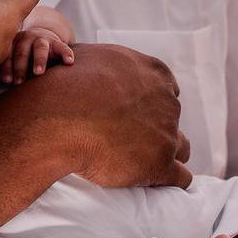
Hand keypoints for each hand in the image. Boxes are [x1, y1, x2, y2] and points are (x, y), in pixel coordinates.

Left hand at [2, 26, 74, 83]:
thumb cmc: (26, 55)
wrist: (43, 34)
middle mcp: (26, 39)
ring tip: (38, 73)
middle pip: (22, 52)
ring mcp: (42, 39)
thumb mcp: (17, 58)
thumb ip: (12, 69)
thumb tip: (5, 92)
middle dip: (20, 67)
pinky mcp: (57, 42)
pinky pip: (62, 47)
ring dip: (39, 60)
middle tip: (19, 82)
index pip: (9, 57)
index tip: (7, 81)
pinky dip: (66, 53)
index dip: (7, 69)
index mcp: (14, 44)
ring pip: (40, 48)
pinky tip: (69, 61)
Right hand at [43, 42, 190, 189]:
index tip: (131, 114)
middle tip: (125, 138)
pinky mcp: (160, 163)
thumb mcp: (89, 56)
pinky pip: (180, 177)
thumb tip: (96, 63)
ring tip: (141, 162)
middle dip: (153, 128)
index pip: (167, 89)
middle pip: (170, 117)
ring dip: (165, 153)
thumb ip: (107, 61)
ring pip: (181, 147)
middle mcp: (167, 100)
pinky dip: (168, 180)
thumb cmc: (64, 86)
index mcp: (154, 73)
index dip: (149, 104)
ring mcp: (167, 133)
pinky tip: (152, 181)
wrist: (56, 118)